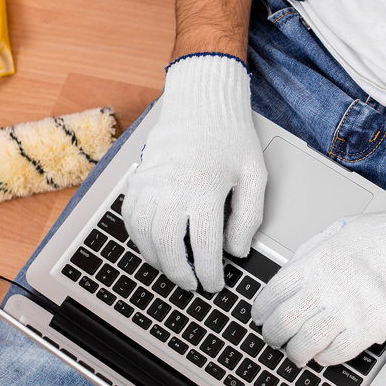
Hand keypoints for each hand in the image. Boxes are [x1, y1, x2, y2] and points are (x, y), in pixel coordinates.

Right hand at [123, 54, 266, 292]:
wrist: (201, 101)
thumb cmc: (230, 136)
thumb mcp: (254, 175)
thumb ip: (249, 217)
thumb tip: (237, 251)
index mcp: (205, 189)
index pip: (204, 247)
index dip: (210, 273)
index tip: (215, 284)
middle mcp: (172, 188)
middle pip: (169, 247)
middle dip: (181, 273)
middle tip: (193, 284)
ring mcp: (150, 183)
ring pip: (145, 236)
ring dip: (158, 260)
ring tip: (174, 269)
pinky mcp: (138, 179)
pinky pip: (130, 218)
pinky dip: (139, 239)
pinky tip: (154, 247)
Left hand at [251, 189, 385, 365]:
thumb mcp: (338, 232)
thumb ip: (311, 254)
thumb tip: (290, 276)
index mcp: (316, 260)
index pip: (273, 293)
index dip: (261, 310)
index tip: (261, 316)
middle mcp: (328, 286)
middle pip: (283, 323)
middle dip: (272, 335)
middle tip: (273, 338)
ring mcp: (349, 310)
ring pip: (305, 344)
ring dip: (295, 352)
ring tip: (295, 352)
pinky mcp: (370, 329)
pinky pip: (336, 354)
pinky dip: (324, 358)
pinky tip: (323, 354)